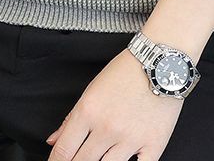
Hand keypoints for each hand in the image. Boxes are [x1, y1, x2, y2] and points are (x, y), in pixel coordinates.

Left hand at [45, 48, 183, 160]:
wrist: (160, 62)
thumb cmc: (126, 71)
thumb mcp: (92, 89)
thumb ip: (71, 118)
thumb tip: (54, 140)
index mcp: (88, 112)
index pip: (63, 151)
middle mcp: (107, 128)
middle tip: (77, 159)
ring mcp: (131, 139)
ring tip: (100, 156)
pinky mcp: (153, 144)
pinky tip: (124, 160)